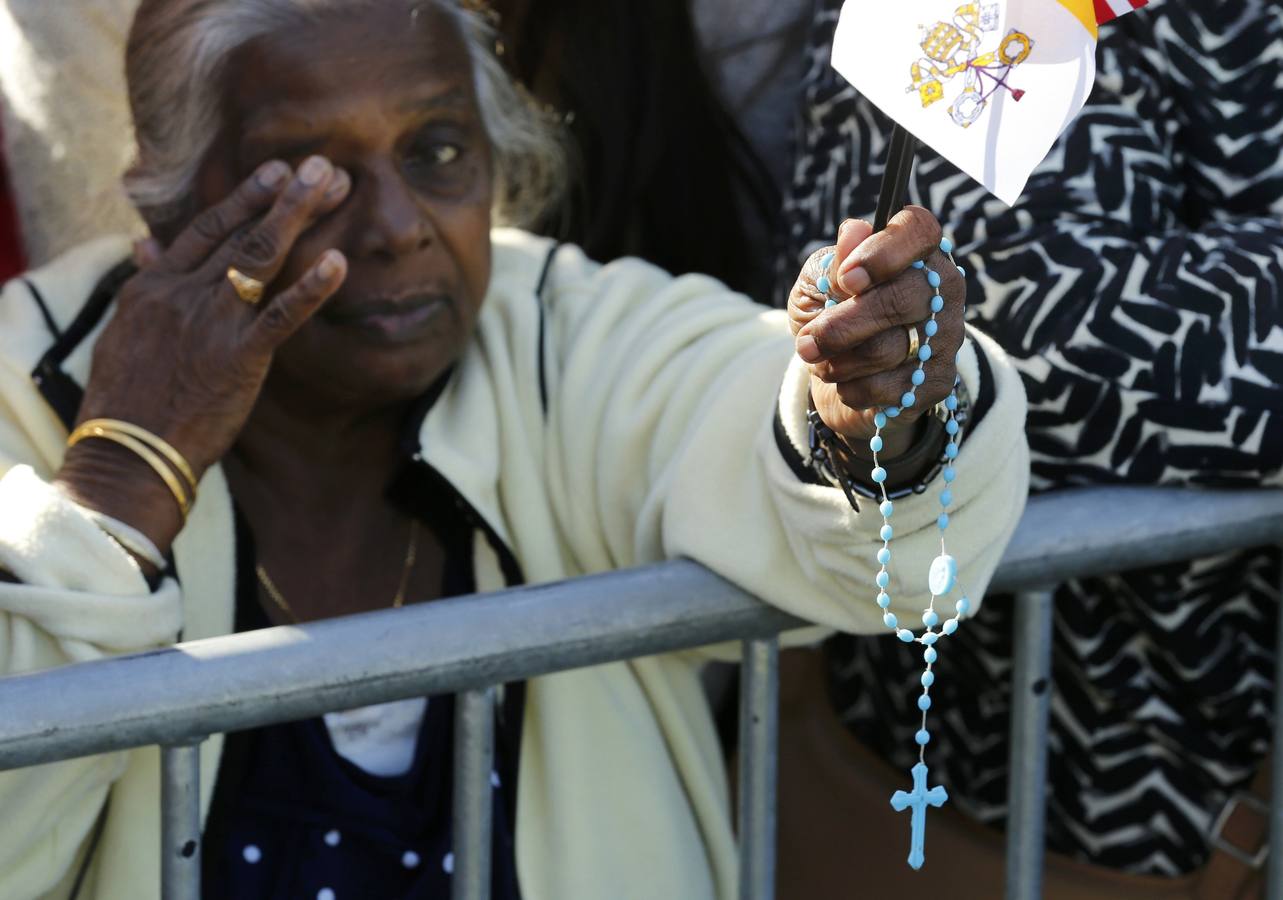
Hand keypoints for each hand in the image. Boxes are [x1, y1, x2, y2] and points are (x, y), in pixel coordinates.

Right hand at [56, 156, 350, 552]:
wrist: (127, 455)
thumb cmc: (128, 402)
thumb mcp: (124, 332)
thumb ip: (146, 284)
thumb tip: (145, 244)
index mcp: (153, 288)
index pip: (204, 229)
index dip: (243, 198)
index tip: (273, 173)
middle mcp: (181, 293)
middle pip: (239, 232)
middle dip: (282, 196)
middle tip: (318, 165)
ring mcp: (211, 321)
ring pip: (259, 256)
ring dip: (297, 215)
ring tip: (331, 183)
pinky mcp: (238, 356)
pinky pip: (281, 314)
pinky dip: (312, 287)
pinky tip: (338, 261)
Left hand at [787, 207, 965, 459]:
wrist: (841, 373)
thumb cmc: (830, 313)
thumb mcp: (819, 283)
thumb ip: (835, 263)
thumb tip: (854, 231)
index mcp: (915, 251)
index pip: (919, 230)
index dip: (883, 252)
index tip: (847, 278)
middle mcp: (943, 288)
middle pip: (903, 299)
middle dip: (843, 326)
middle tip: (807, 342)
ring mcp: (946, 335)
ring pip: (889, 349)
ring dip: (839, 362)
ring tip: (820, 361)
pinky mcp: (939, 379)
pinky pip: (891, 389)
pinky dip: (853, 389)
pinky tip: (845, 384)